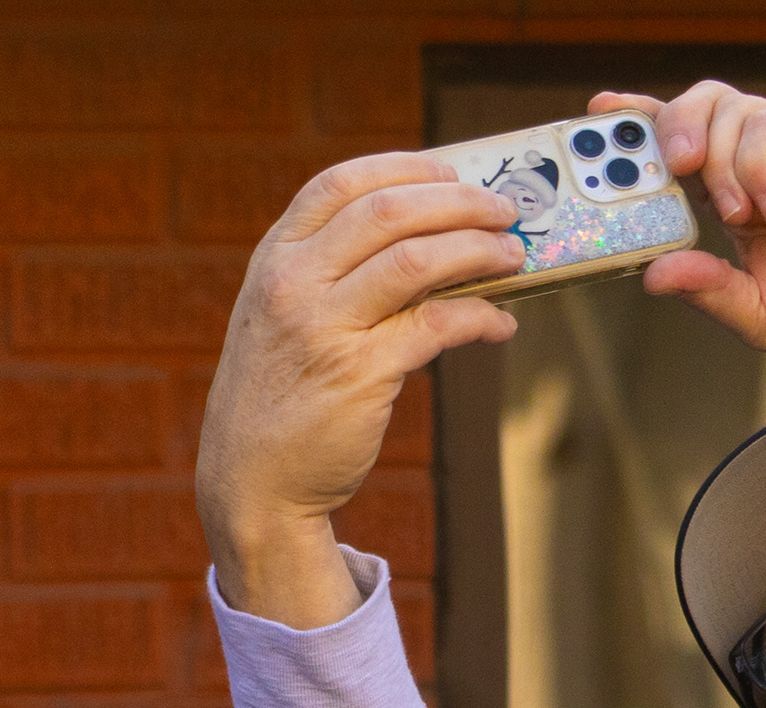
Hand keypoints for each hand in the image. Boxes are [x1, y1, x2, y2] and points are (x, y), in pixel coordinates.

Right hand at [197, 152, 523, 626]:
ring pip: (416, 260)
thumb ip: (330, 274)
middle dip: (458, 202)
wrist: (252, 482)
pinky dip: (479, 317)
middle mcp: (293, 284)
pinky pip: (436, 325)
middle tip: (503, 209)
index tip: (450, 171)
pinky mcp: (360, 375)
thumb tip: (429, 240)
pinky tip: (498, 322)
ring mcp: (323, 328)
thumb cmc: (280, 398)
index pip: (340, 184)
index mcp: (275, 260)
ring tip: (513, 255)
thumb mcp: (282, 318)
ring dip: (477, 250)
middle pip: (388, 212)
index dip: (404, 168)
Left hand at [610, 83, 765, 374]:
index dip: (636, 127)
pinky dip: (759, 164)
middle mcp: (753, 169)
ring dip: (717, 159)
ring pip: (726, 108)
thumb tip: (652, 272)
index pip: (674, 154)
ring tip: (737, 216)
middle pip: (693, 112)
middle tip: (667, 171)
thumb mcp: (760, 315)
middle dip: (664, 129)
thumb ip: (708, 290)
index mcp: (729, 206)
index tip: (598, 116)